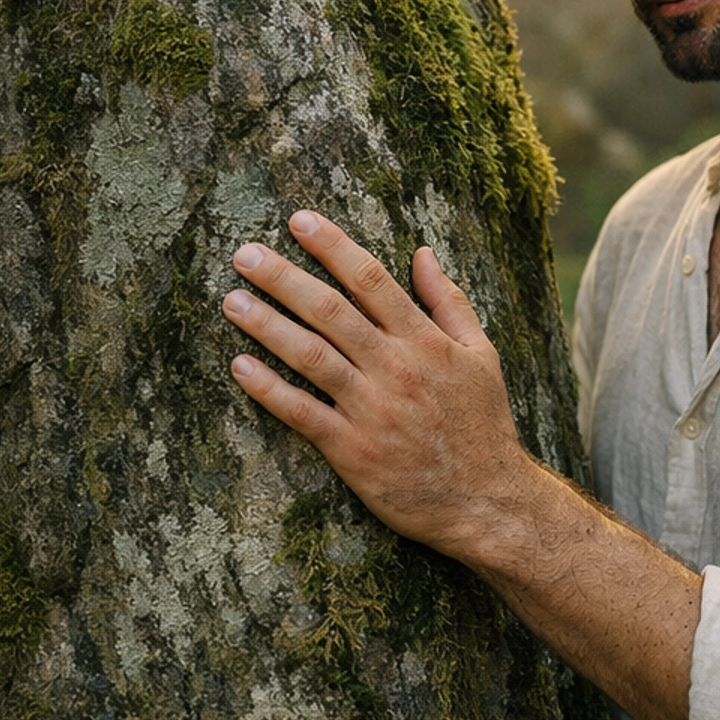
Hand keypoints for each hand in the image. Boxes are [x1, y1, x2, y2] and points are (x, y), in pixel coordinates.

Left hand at [223, 211, 700, 719]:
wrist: (487, 499)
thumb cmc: (483, 424)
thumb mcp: (482, 355)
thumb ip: (449, 302)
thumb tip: (424, 253)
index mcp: (425, 340)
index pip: (371, 279)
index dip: (332, 246)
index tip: (299, 220)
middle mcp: (395, 367)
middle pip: (330, 310)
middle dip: (284, 277)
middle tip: (244, 253)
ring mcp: (370, 409)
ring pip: (309, 355)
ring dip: (267, 325)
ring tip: (232, 300)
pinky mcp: (351, 450)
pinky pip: (301, 413)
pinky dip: (269, 389)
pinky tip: (240, 366)